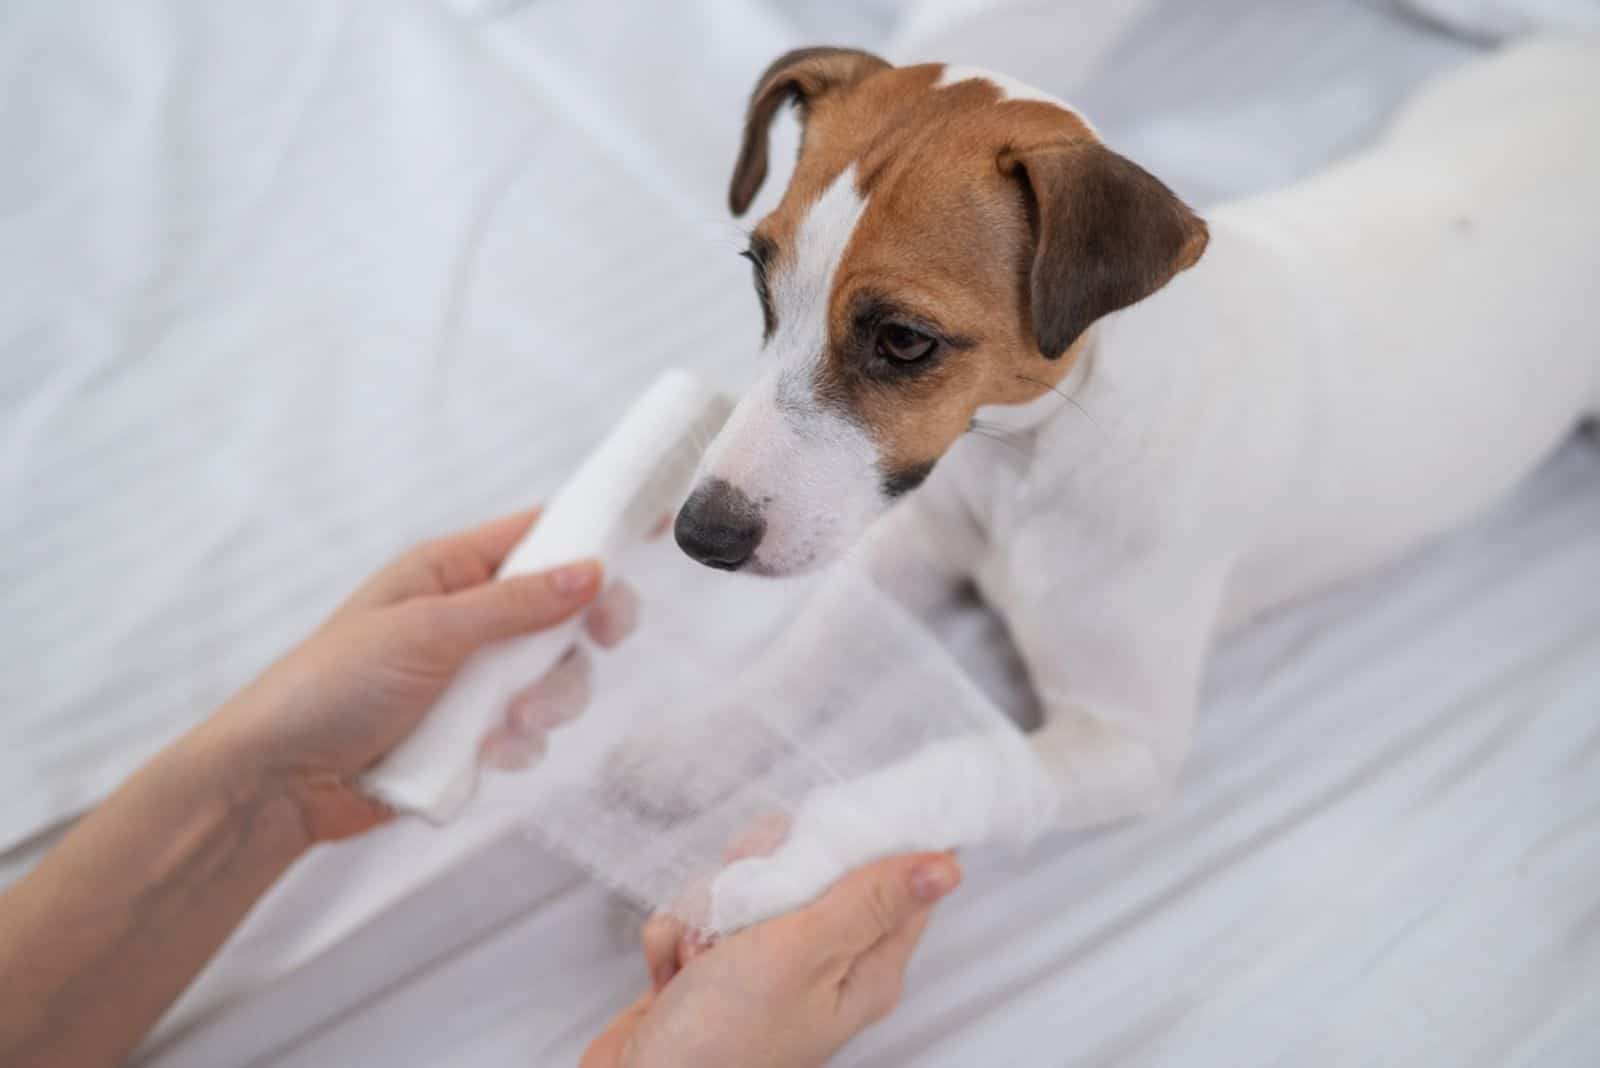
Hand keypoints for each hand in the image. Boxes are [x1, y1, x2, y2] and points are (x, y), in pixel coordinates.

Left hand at [203, 510, 635, 841]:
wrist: (278, 784)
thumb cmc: (331, 686)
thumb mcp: (426, 632)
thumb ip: (514, 605)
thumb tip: (592, 570)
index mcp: (451, 571)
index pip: (540, 534)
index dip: (596, 531)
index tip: (654, 527)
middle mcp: (471, 619)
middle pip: (566, 610)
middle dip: (582, 634)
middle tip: (604, 639)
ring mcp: (475, 678)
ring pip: (558, 677)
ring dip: (548, 701)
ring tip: (508, 724)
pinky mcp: (474, 733)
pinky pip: (531, 731)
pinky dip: (519, 744)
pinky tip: (486, 755)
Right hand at [582, 853, 961, 1067]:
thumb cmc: (721, 1041)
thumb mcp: (801, 953)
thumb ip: (868, 900)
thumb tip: (947, 867)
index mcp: (865, 967)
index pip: (899, 880)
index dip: (868, 839)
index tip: (830, 822)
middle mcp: (822, 964)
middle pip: (810, 867)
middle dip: (760, 874)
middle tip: (744, 900)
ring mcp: (764, 966)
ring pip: (744, 885)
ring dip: (708, 910)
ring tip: (700, 957)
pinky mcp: (713, 969)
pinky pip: (698, 914)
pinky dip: (678, 937)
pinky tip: (673, 975)